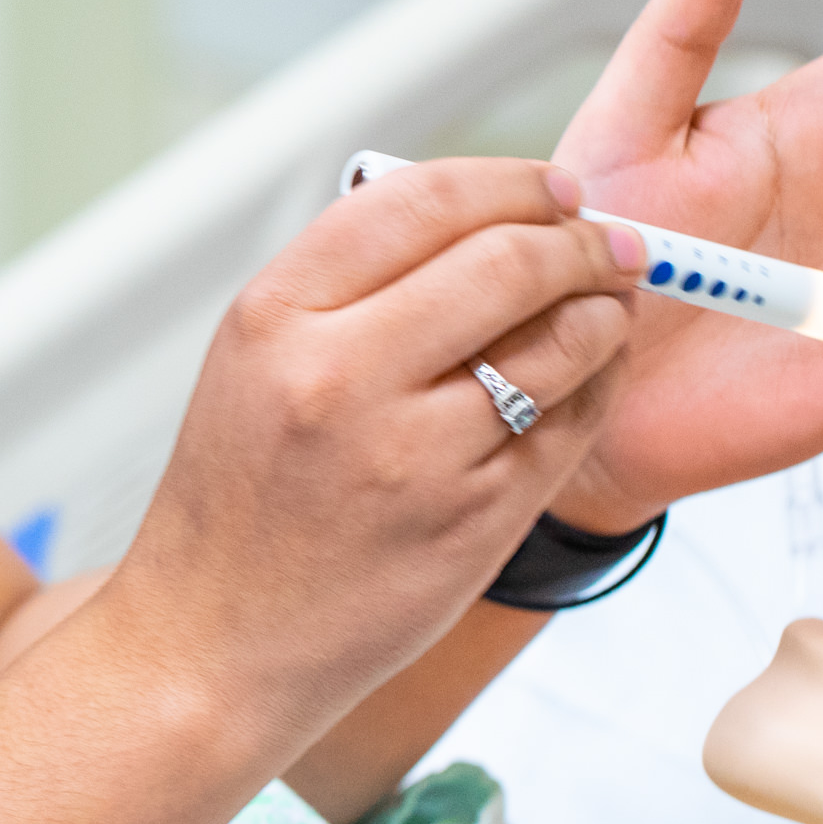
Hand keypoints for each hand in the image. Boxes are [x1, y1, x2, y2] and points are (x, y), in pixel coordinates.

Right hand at [111, 160, 638, 758]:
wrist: (213, 641)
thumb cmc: (239, 496)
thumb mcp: (255, 360)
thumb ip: (350, 283)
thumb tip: (478, 216)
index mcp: (276, 315)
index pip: (420, 201)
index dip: (510, 182)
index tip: (554, 188)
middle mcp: (340, 375)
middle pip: (505, 261)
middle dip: (578, 242)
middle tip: (608, 243)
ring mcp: (412, 453)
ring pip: (557, 342)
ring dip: (604, 312)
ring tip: (609, 305)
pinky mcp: (472, 521)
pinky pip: (568, 427)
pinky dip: (596, 389)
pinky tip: (589, 378)